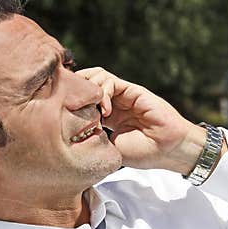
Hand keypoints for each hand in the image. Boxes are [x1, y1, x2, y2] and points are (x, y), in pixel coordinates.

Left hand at [75, 67, 206, 173]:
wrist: (167, 149)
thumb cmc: (143, 152)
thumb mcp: (110, 148)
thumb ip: (94, 135)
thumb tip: (70, 131)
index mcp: (107, 117)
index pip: (83, 100)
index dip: (70, 102)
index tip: (60, 113)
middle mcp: (114, 102)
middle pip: (86, 83)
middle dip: (74, 90)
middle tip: (69, 105)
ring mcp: (123, 95)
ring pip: (96, 76)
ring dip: (88, 89)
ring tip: (91, 110)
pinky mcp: (132, 90)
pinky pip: (110, 81)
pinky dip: (102, 91)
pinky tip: (105, 110)